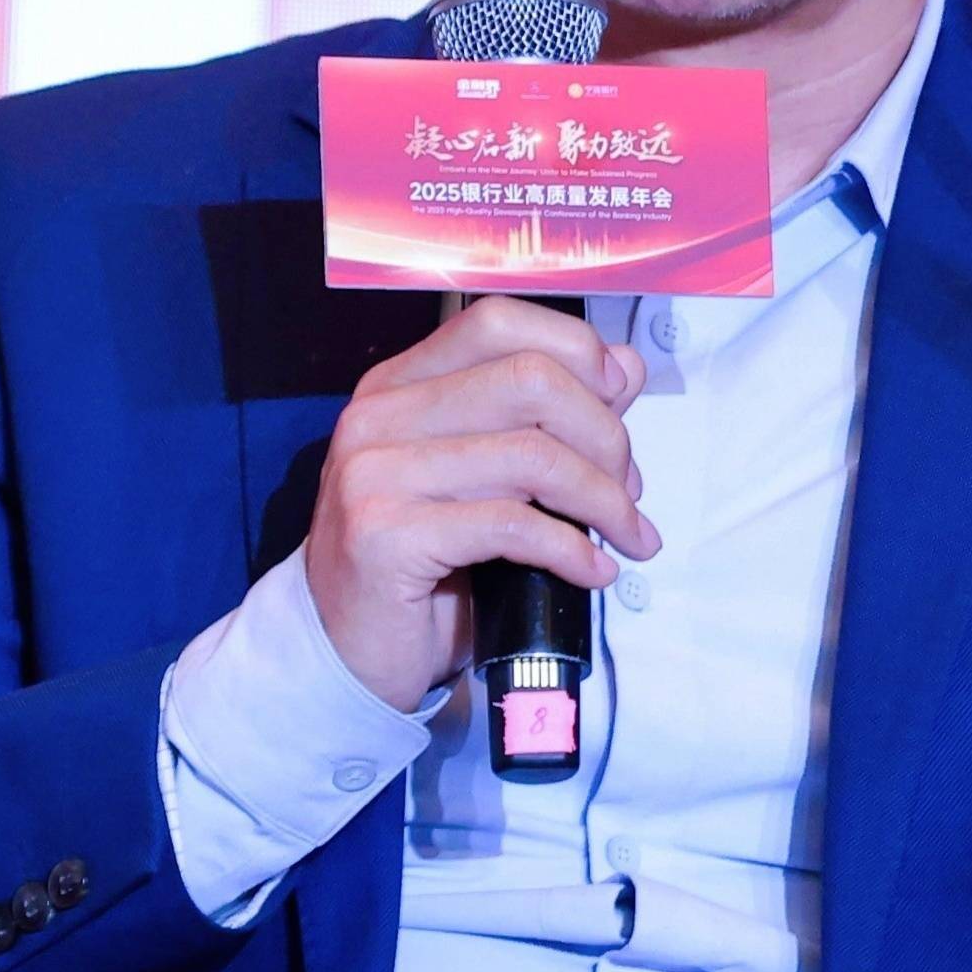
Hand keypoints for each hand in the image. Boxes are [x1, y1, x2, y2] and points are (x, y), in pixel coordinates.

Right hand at [304, 296, 659, 712]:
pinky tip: (594, 571)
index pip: (497, 322)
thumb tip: (624, 367)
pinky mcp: (385, 534)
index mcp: (399, 384)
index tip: (620, 401)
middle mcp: (378, 413)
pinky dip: (572, 548)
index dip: (575, 350)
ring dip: (603, 500)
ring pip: (531, 456)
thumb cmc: (422, 564)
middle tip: (628, 490)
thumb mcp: (486, 479)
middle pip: (529, 380)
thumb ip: (547, 417)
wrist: (343, 650)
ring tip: (628, 535)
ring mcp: (375, 471)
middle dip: (605, 436)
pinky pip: (512, 526)